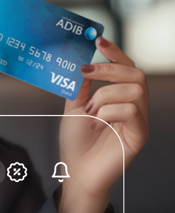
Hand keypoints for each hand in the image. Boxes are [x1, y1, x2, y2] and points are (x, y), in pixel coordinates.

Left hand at [57, 37, 147, 212]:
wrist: (75, 172)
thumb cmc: (76, 143)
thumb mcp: (73, 106)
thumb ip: (80, 84)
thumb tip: (81, 58)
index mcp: (119, 97)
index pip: (125, 68)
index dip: (115, 52)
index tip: (98, 40)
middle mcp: (133, 106)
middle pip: (136, 74)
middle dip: (110, 68)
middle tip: (87, 72)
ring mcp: (138, 121)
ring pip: (134, 90)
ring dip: (105, 96)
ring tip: (91, 111)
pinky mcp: (139, 136)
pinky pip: (132, 111)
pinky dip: (110, 112)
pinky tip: (100, 122)